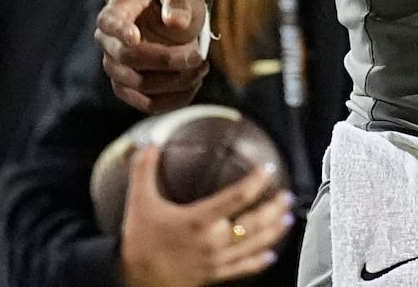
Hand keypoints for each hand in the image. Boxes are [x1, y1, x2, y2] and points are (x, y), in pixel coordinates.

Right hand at [96, 0, 208, 111]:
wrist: (172, 21)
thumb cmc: (173, 4)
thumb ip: (177, 2)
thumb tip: (176, 22)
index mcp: (115, 13)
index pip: (108, 23)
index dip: (119, 31)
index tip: (135, 36)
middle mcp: (109, 44)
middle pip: (127, 58)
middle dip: (166, 59)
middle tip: (198, 56)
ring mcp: (117, 70)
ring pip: (138, 84)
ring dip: (175, 80)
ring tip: (202, 66)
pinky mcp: (130, 91)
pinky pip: (148, 104)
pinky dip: (174, 98)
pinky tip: (195, 84)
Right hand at [119, 143, 293, 286]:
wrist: (129, 280)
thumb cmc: (138, 242)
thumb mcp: (139, 202)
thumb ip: (144, 171)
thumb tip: (149, 144)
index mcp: (197, 220)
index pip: (236, 197)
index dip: (256, 181)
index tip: (268, 168)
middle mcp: (211, 241)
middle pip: (253, 223)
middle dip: (273, 209)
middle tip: (287, 195)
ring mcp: (215, 261)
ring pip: (253, 246)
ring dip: (274, 232)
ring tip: (287, 218)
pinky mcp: (213, 276)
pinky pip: (241, 270)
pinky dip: (258, 262)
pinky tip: (270, 255)